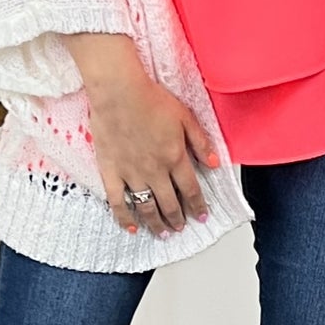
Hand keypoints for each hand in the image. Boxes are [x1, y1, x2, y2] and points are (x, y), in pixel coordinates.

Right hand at [88, 70, 218, 237]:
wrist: (119, 92)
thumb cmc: (150, 98)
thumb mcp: (184, 116)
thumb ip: (200, 141)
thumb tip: (214, 163)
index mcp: (175, 157)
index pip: (191, 189)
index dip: (197, 206)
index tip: (201, 216)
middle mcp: (156, 171)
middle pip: (170, 203)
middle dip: (178, 218)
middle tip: (180, 227)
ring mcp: (132, 174)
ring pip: (147, 207)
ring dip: (157, 223)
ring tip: (163, 233)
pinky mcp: (111, 172)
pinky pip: (117, 202)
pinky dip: (124, 218)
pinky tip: (131, 228)